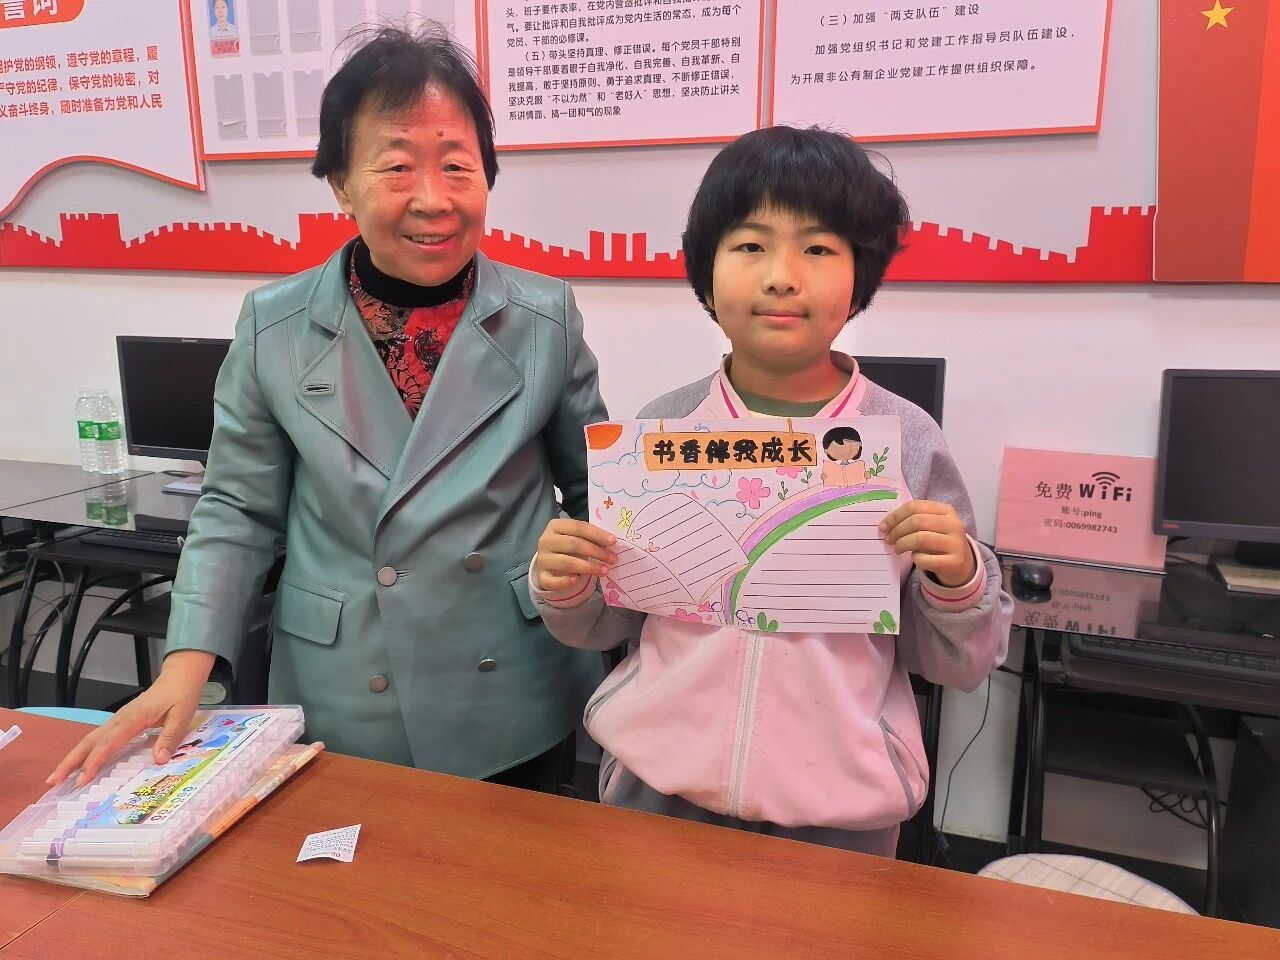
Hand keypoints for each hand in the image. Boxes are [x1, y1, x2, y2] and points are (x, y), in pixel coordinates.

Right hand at [47, 650, 213, 787]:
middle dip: (70, 761)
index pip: (109, 742)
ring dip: (73, 757)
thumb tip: (159, 760)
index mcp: (134, 718)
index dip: (94, 762)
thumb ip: (171, 737)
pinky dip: (85, 752)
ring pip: (90, 739)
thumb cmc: (181, 696)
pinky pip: (98, 738)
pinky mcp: (120, 721)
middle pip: (90, 741)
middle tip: (52, 782)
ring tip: (57, 777)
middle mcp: (120, 719)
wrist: (179, 677)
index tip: (82, 780)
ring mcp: (118, 720)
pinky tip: (79, 764)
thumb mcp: (182, 716)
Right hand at [533, 519, 616, 591]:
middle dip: (596, 552)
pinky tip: (577, 581)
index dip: (596, 534)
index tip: (613, 541)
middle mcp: (546, 541)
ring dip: (589, 567)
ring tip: (605, 571)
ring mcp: (543, 559)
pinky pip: (553, 581)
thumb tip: (611, 542)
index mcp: (555, 526)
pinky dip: (565, 581)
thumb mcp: (576, 537)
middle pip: (574, 544)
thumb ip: (590, 537)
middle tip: (612, 559)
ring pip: (567, 563)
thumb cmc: (568, 546)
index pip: (578, 527)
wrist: (549, 562)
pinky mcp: (542, 577)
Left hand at [880, 500, 975, 587]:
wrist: (961, 564)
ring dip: (903, 544)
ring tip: (897, 548)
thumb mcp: (931, 526)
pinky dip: (916, 559)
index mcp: (946, 510)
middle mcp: (954, 524)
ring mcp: (956, 543)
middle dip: (897, 531)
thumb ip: (912, 520)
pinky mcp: (954, 562)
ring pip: (920, 539)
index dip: (895, 516)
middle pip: (916, 521)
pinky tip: (915, 558)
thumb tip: (885, 526)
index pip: (915, 506)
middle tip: (889, 539)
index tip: (883, 527)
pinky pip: (926, 559)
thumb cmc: (939, 541)